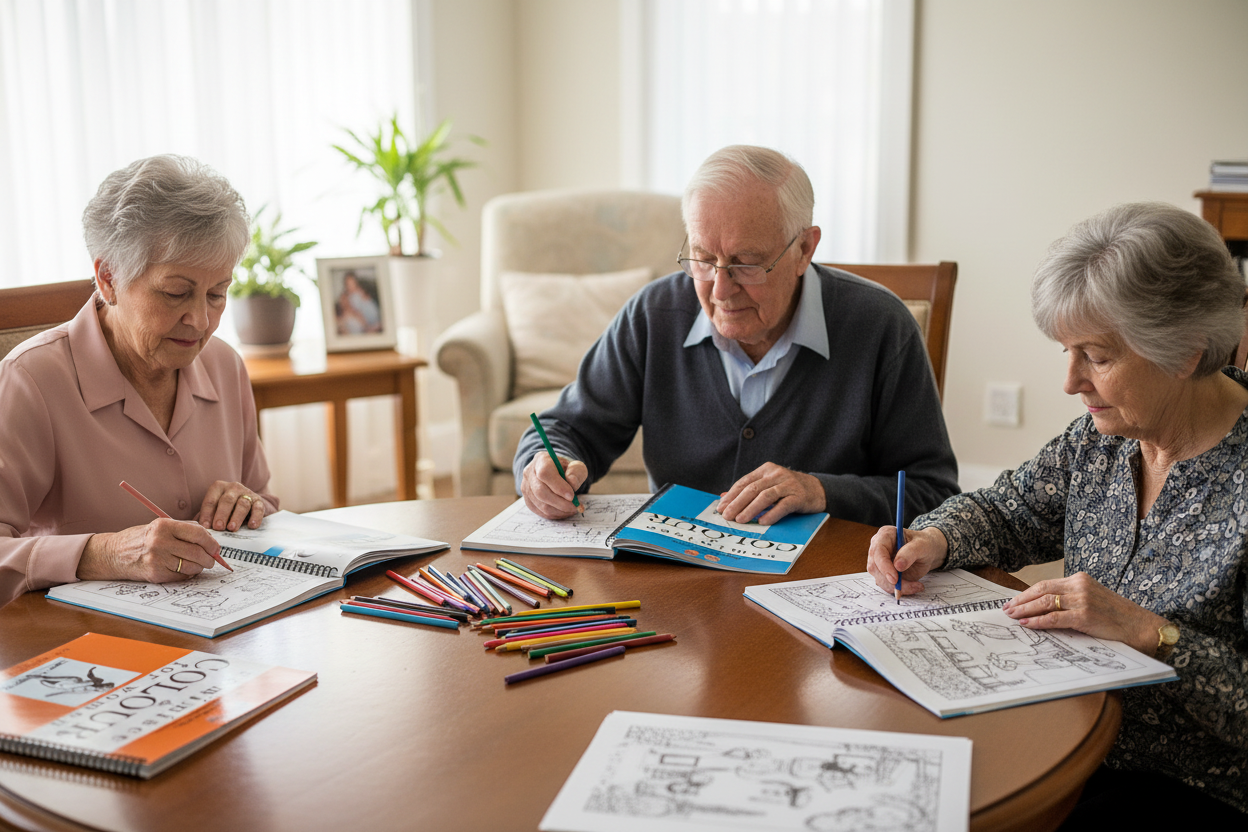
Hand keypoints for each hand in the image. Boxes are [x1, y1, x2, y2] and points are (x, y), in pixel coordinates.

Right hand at [78, 519, 223, 582]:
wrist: (113, 554)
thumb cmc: (141, 539)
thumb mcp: (160, 526)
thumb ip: (184, 530)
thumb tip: (211, 541)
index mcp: (164, 525)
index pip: (198, 534)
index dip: (212, 543)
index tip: (216, 548)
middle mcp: (160, 541)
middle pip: (198, 552)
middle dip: (209, 558)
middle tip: (211, 560)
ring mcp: (157, 559)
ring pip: (192, 566)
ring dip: (199, 568)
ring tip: (197, 565)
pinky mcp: (155, 574)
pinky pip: (181, 576)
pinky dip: (186, 574)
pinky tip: (182, 569)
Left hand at [198, 481, 265, 531]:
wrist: (247, 505)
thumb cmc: (226, 510)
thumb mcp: (215, 510)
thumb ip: (208, 517)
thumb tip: (202, 530)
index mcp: (218, 488)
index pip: (211, 500)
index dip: (207, 514)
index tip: (205, 527)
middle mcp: (233, 487)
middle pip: (227, 500)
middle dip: (222, 514)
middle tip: (218, 527)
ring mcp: (247, 493)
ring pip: (242, 504)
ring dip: (237, 517)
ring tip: (232, 528)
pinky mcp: (259, 501)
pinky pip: (258, 508)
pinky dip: (255, 517)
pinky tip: (251, 526)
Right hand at [521, 453, 587, 519]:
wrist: (556, 474)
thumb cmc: (567, 470)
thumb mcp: (576, 466)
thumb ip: (576, 472)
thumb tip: (572, 483)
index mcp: (541, 460)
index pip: (545, 473)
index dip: (558, 486)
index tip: (572, 496)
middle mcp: (529, 473)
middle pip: (540, 491)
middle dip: (560, 503)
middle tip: (575, 506)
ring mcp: (526, 487)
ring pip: (541, 504)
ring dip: (559, 510)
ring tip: (572, 509)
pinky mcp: (528, 500)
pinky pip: (540, 512)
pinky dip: (555, 514)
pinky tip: (564, 511)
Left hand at [717, 463, 823, 524]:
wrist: (818, 490)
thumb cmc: (789, 489)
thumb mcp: (769, 486)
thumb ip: (749, 490)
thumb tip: (724, 497)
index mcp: (766, 470)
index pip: (745, 482)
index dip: (732, 495)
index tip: (721, 507)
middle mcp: (777, 474)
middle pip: (753, 488)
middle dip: (737, 503)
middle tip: (727, 516)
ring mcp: (789, 484)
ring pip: (766, 496)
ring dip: (751, 509)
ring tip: (741, 520)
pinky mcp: (799, 496)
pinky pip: (783, 505)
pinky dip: (772, 514)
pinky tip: (762, 522)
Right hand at [866, 525, 947, 596]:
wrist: (926, 552)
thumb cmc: (923, 544)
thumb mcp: (922, 545)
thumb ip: (910, 553)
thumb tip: (898, 566)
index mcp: (885, 535)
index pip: (877, 551)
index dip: (884, 566)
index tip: (895, 579)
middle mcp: (878, 548)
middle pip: (875, 567)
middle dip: (890, 581)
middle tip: (909, 587)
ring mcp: (879, 562)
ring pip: (880, 579)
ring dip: (896, 587)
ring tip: (916, 586)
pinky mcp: (883, 573)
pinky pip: (886, 585)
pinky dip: (899, 589)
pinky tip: (913, 586)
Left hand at [1003, 572, 1169, 655]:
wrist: (1142, 626)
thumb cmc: (1117, 617)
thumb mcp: (1092, 601)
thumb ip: (1071, 601)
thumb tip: (1044, 610)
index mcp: (1080, 579)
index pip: (1046, 584)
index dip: (1027, 593)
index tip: (1014, 601)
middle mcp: (1080, 586)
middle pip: (1042, 590)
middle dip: (1021, 600)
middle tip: (1007, 609)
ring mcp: (1083, 599)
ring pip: (1045, 602)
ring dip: (1025, 610)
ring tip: (1013, 617)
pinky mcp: (1085, 615)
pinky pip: (1055, 617)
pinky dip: (1039, 621)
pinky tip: (1027, 624)